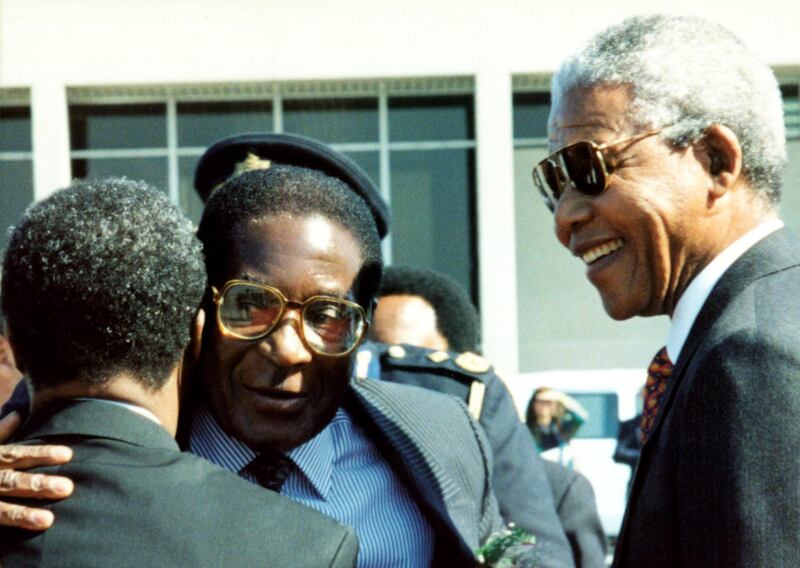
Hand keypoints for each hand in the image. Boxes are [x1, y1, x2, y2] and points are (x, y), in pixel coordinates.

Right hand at [0, 411, 73, 529]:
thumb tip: (19, 414)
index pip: (16, 455)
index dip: (41, 454)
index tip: (68, 454)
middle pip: (10, 482)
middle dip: (37, 485)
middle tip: (68, 488)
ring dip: (21, 515)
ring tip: (48, 521)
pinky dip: (2, 536)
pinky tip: (16, 547)